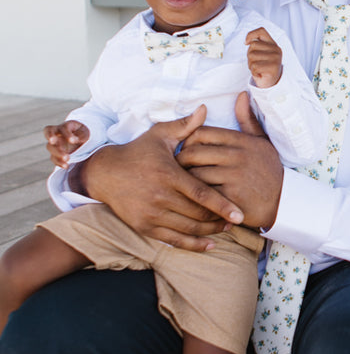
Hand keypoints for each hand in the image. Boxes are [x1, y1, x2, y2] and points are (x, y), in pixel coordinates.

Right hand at [44, 120, 89, 167]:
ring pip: (50, 147)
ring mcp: (55, 144)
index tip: (73, 141)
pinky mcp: (56, 154)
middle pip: (50, 137)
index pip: (61, 128)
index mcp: (64, 126)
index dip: (66, 134)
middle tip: (63, 149)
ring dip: (58, 153)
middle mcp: (56, 134)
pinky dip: (59, 162)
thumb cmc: (82, 133)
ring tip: (67, 158)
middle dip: (56, 143)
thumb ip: (81, 135)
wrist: (81, 140)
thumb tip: (75, 140)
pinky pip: (53, 158)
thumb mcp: (85, 132)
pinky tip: (66, 166)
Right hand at [77, 106, 245, 251]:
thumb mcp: (160, 135)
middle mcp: (160, 197)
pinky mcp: (144, 227)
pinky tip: (209, 244)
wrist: (105, 174)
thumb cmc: (138, 152)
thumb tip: (205, 109)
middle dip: (219, 220)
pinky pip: (173, 241)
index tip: (239, 215)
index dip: (222, 206)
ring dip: (210, 232)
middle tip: (237, 220)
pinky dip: (193, 245)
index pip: (201, 194)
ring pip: (188, 229)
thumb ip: (185, 125)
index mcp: (168, 174)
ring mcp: (151, 214)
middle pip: (198, 214)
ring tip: (225, 228)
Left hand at [178, 92, 283, 229]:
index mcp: (242, 141)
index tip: (185, 148)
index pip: (202, 133)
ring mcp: (235, 177)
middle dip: (181, 160)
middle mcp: (238, 157)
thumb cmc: (268, 171)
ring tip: (182, 181)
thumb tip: (241, 95)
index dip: (187, 140)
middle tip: (177, 166)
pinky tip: (193, 196)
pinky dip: (195, 195)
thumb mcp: (262, 142)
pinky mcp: (231, 198)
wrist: (284, 202)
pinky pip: (203, 194)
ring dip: (186, 179)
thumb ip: (248, 120)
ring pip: (195, 174)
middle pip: (194, 152)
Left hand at [246, 27, 282, 87]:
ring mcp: (276, 58)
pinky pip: (254, 66)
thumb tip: (247, 42)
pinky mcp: (273, 68)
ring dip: (251, 65)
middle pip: (253, 45)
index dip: (251, 34)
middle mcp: (276, 50)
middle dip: (249, 55)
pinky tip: (259, 74)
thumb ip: (256, 44)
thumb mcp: (260, 53)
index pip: (261, 31)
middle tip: (255, 63)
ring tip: (257, 69)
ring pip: (252, 56)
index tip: (246, 43)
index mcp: (273, 44)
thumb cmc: (262, 67)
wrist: (271, 84)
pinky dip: (253, 72)